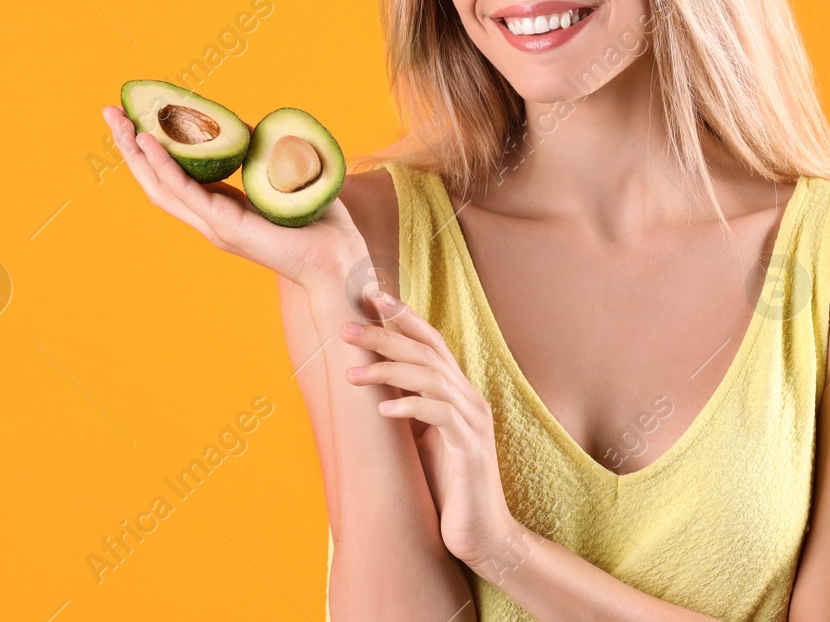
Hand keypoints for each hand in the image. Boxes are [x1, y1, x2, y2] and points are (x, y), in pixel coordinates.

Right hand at [101, 105, 363, 290]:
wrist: (338, 264)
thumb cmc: (320, 225)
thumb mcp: (285, 180)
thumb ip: (266, 157)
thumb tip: (248, 128)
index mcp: (221, 209)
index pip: (174, 177)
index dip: (152, 150)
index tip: (136, 117)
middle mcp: (210, 219)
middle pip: (156, 180)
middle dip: (129, 146)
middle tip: (110, 111)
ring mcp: (214, 225)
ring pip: (161, 185)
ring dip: (136, 152)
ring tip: (118, 120)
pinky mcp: (226, 227)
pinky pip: (186, 192)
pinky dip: (165, 165)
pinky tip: (149, 142)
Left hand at [340, 291, 530, 576]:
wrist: (483, 533)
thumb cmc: (449, 487)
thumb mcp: (424, 440)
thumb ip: (411, 409)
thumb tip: (376, 387)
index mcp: (458, 392)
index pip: (432, 341)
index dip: (404, 317)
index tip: (372, 296)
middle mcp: (469, 398)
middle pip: (426, 352)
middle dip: (385, 336)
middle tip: (346, 328)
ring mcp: (473, 421)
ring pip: (430, 377)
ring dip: (387, 371)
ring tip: (350, 373)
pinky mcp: (470, 448)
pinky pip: (439, 416)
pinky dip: (410, 407)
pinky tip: (383, 409)